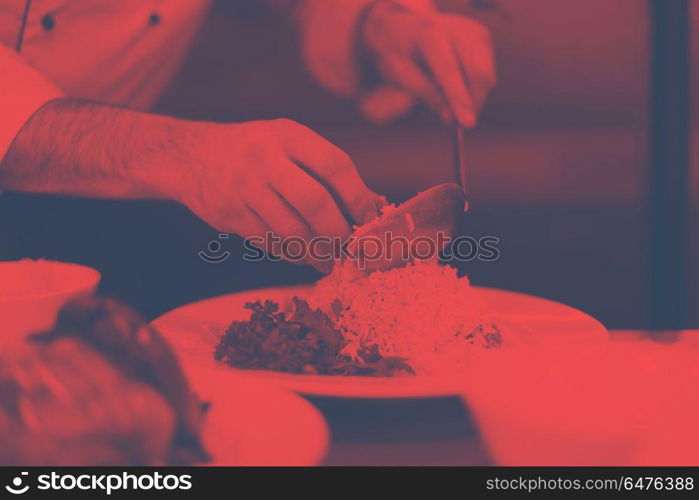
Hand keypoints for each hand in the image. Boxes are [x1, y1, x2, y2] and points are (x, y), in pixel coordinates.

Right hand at [175, 119, 381, 271]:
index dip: (357, 196)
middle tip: (348, 246)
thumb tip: (375, 205)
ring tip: (328, 258)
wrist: (191, 155)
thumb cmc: (256, 151)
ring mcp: (244, 187)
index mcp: (288, 135)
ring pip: (292, 230)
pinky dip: (292, 254)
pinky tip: (302, 255)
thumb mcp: (289, 144)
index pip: (335, 165)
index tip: (369, 219)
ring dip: (317, 251)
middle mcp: (265, 158)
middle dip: (338, 232)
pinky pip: (271, 243)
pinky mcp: (229, 214)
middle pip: (315, 203)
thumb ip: (329, 172)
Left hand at [359, 2, 495, 126]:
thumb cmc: (397, 52)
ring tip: (451, 101)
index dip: (459, 97)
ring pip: (487, 74)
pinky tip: (456, 85)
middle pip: (477, 71)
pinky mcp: (482, 36)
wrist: (403, 26)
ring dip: (474, 97)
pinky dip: (475, 87)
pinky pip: (487, 72)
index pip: (449, 69)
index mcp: (428, 34)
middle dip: (472, 103)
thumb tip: (450, 117)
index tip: (467, 123)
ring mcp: (472, 30)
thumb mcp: (397, 74)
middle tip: (458, 123)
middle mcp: (455, 27)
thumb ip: (423, 93)